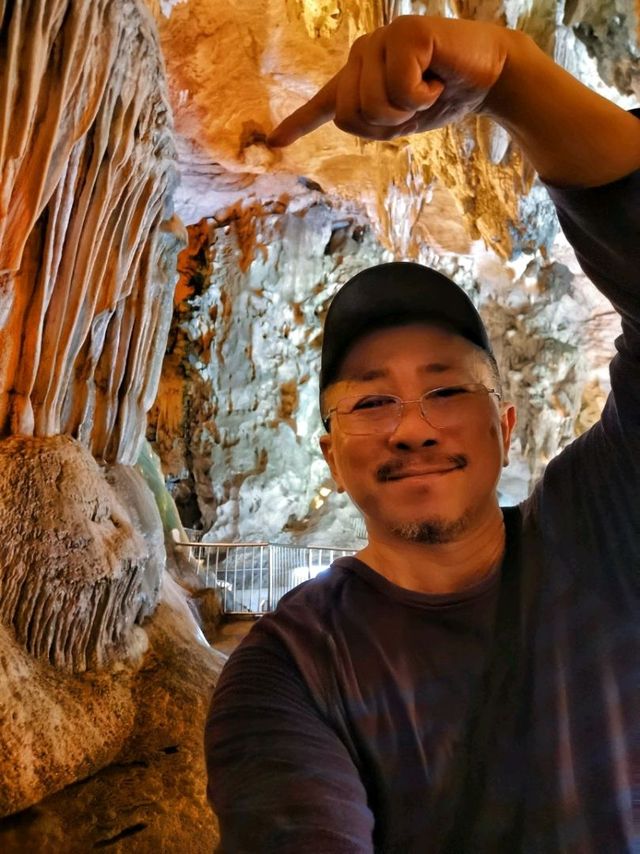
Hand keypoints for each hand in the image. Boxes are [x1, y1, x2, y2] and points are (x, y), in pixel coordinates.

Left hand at [268, 16, 511, 146]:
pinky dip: (424, 94)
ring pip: (373, 105)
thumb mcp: (402, 118)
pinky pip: (400, 88)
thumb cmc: (444, 95)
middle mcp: (362, 54)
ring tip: (427, 87)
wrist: (489, 77)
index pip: (324, 105)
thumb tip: (339, 117)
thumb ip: (372, 118)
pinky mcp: (405, 33)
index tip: (274, 143)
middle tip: (415, 104)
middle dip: (387, 125)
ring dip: (408, 110)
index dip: (297, 124)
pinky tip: (437, 76)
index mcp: (359, 77)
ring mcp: (381, 39)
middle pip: (351, 117)